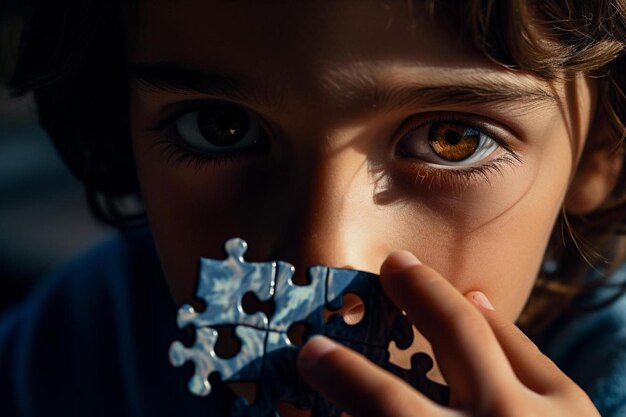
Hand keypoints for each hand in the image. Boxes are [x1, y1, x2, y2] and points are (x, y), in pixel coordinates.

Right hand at [297, 251, 600, 416]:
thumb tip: (339, 412)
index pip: (386, 404)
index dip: (343, 374)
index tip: (313, 350)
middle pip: (454, 338)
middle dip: (416, 294)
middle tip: (389, 266)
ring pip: (499, 335)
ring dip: (455, 300)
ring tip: (421, 276)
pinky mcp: (582, 416)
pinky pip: (534, 355)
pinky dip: (501, 327)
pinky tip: (481, 308)